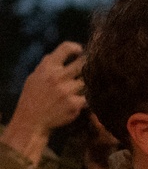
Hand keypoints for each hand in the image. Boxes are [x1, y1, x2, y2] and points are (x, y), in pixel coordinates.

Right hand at [1, 42, 85, 164]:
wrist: (32, 121)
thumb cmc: (33, 97)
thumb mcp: (34, 77)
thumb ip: (47, 64)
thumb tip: (59, 53)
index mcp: (47, 68)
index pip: (65, 48)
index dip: (76, 48)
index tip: (81, 52)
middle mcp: (58, 77)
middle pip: (83, 63)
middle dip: (89, 64)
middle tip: (93, 67)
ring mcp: (67, 91)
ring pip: (89, 80)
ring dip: (91, 82)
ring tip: (93, 83)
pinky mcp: (75, 104)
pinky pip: (90, 96)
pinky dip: (91, 97)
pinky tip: (89, 97)